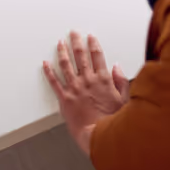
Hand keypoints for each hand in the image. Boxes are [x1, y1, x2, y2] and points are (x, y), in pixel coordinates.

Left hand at [43, 32, 128, 155]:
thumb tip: (118, 68)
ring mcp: (74, 88)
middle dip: (76, 41)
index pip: (97, 55)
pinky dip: (48, 72)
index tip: (90, 37)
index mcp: (102, 79)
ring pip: (66, 64)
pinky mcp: (64, 98)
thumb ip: (121, 82)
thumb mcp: (124, 100)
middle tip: (73, 33)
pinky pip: (54, 82)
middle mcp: (87, 80)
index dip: (93, 44)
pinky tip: (45, 64)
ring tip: (60, 42)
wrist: (98, 136)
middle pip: (80, 55)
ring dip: (62, 51)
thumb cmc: (112, 122)